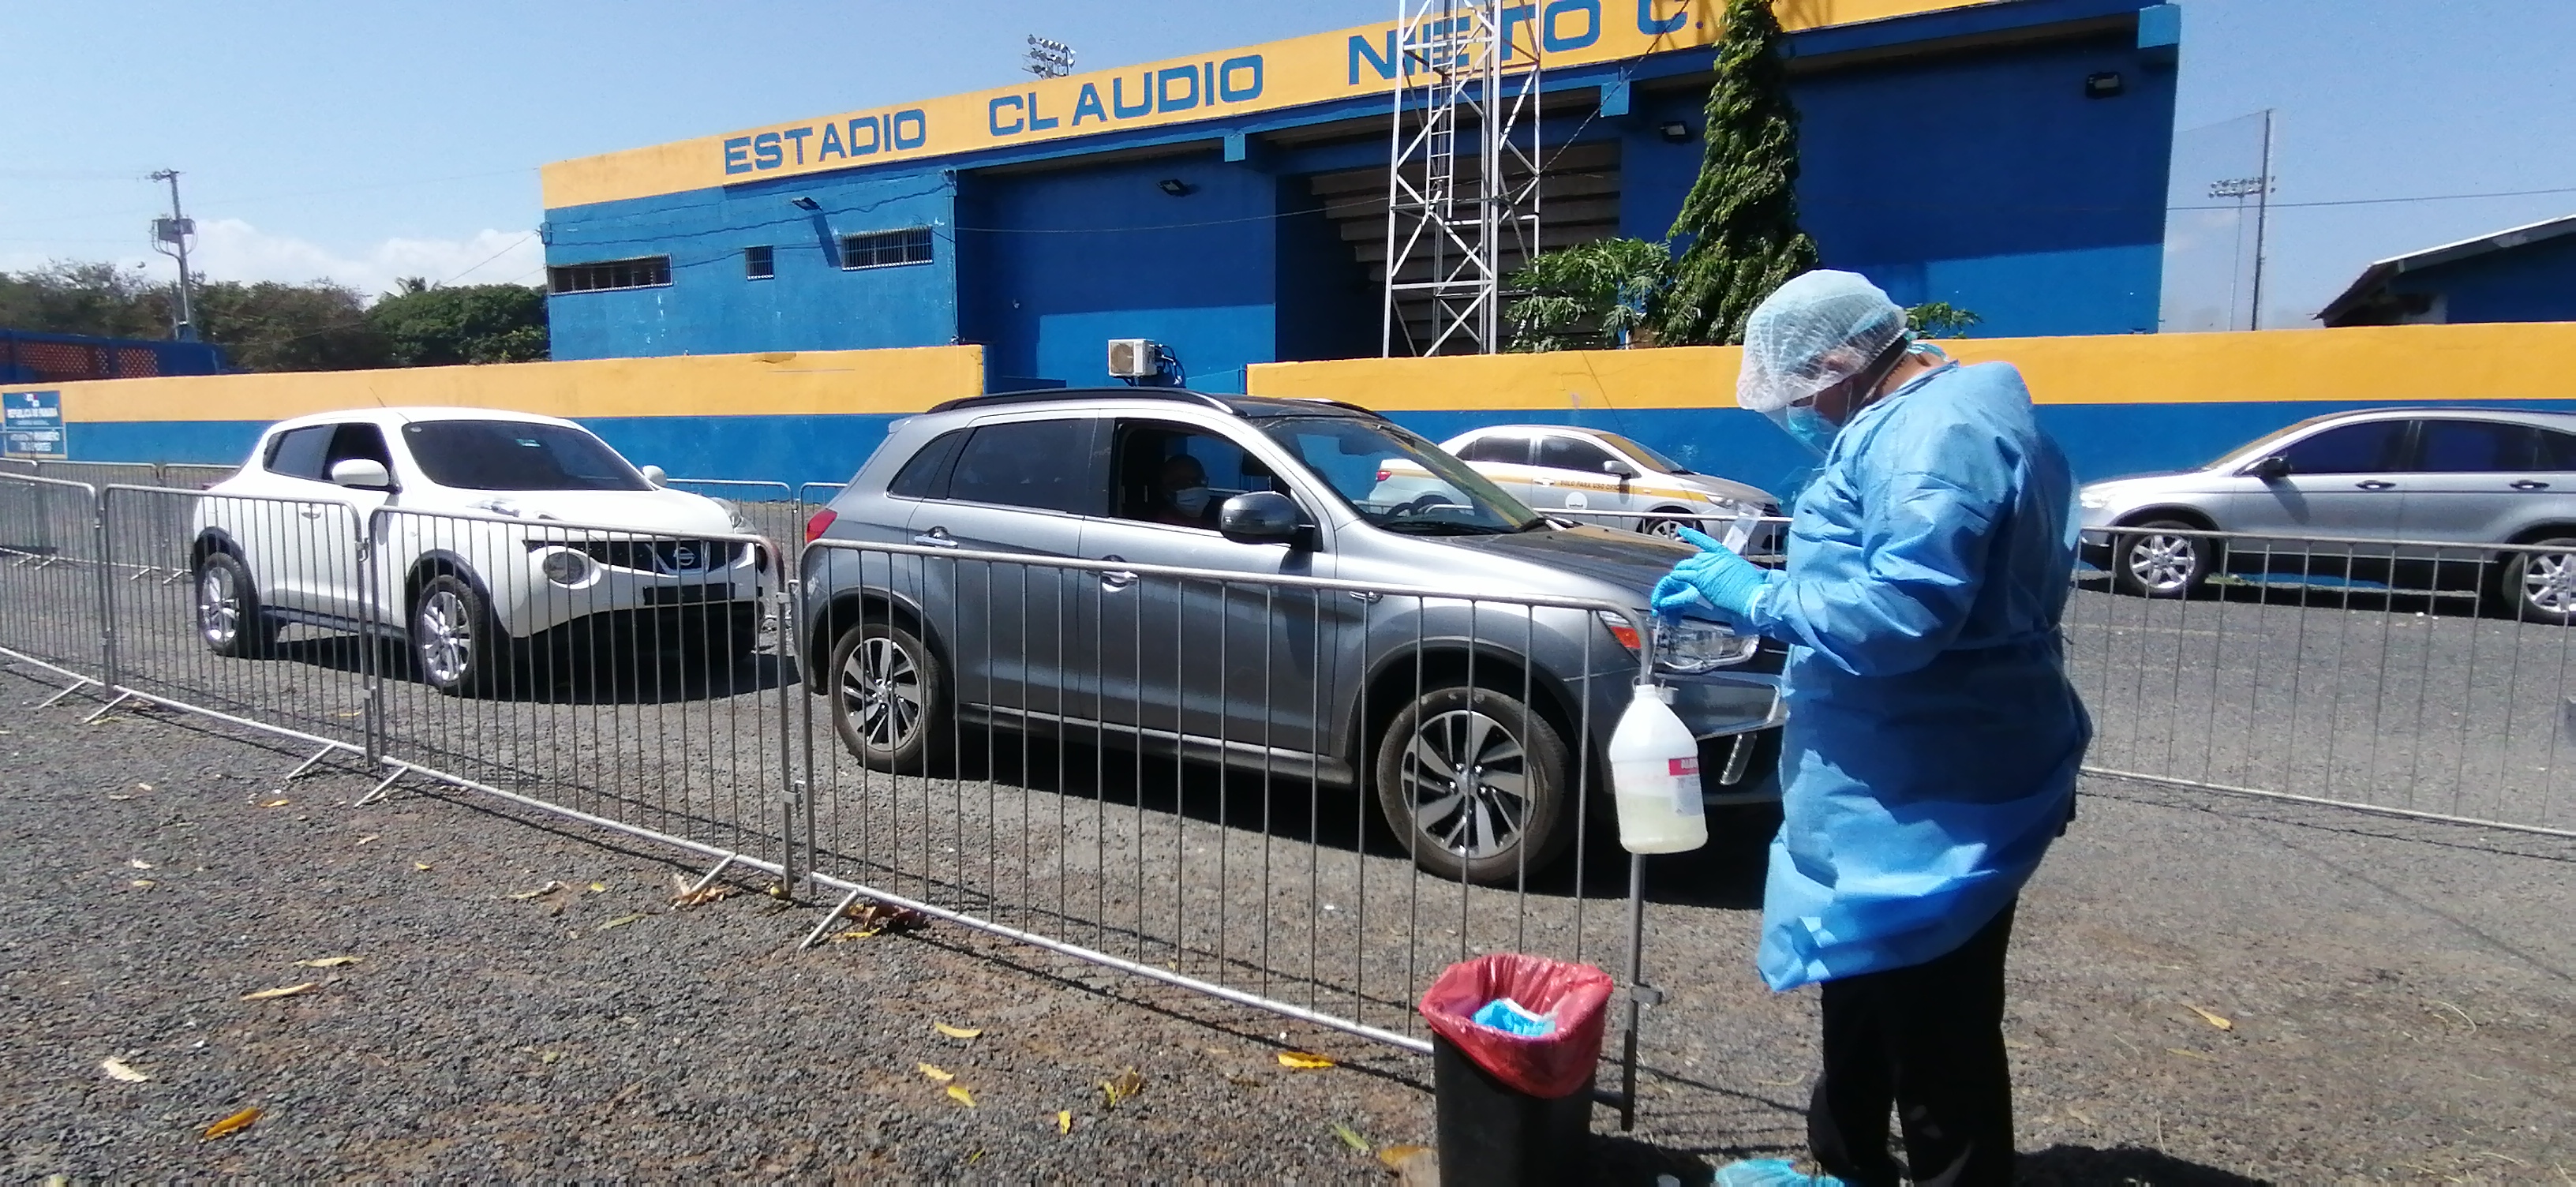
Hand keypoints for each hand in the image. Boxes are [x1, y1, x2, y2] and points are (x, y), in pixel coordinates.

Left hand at [1652, 528, 1768, 619]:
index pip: (1706, 542)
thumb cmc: (1753, 588)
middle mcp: (1715, 558)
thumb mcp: (1745, 572)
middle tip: (1687, 573)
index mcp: (1727, 555)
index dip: (1693, 536)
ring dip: (1681, 572)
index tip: (1683, 531)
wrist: (1752, 596)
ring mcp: (1707, 568)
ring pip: (1686, 566)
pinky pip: (1682, 575)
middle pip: (1695, 558)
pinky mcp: (1700, 578)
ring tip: (1678, 578)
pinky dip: (1676, 576)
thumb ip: (1734, 570)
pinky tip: (1673, 578)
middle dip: (1691, 566)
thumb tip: (1734, 574)